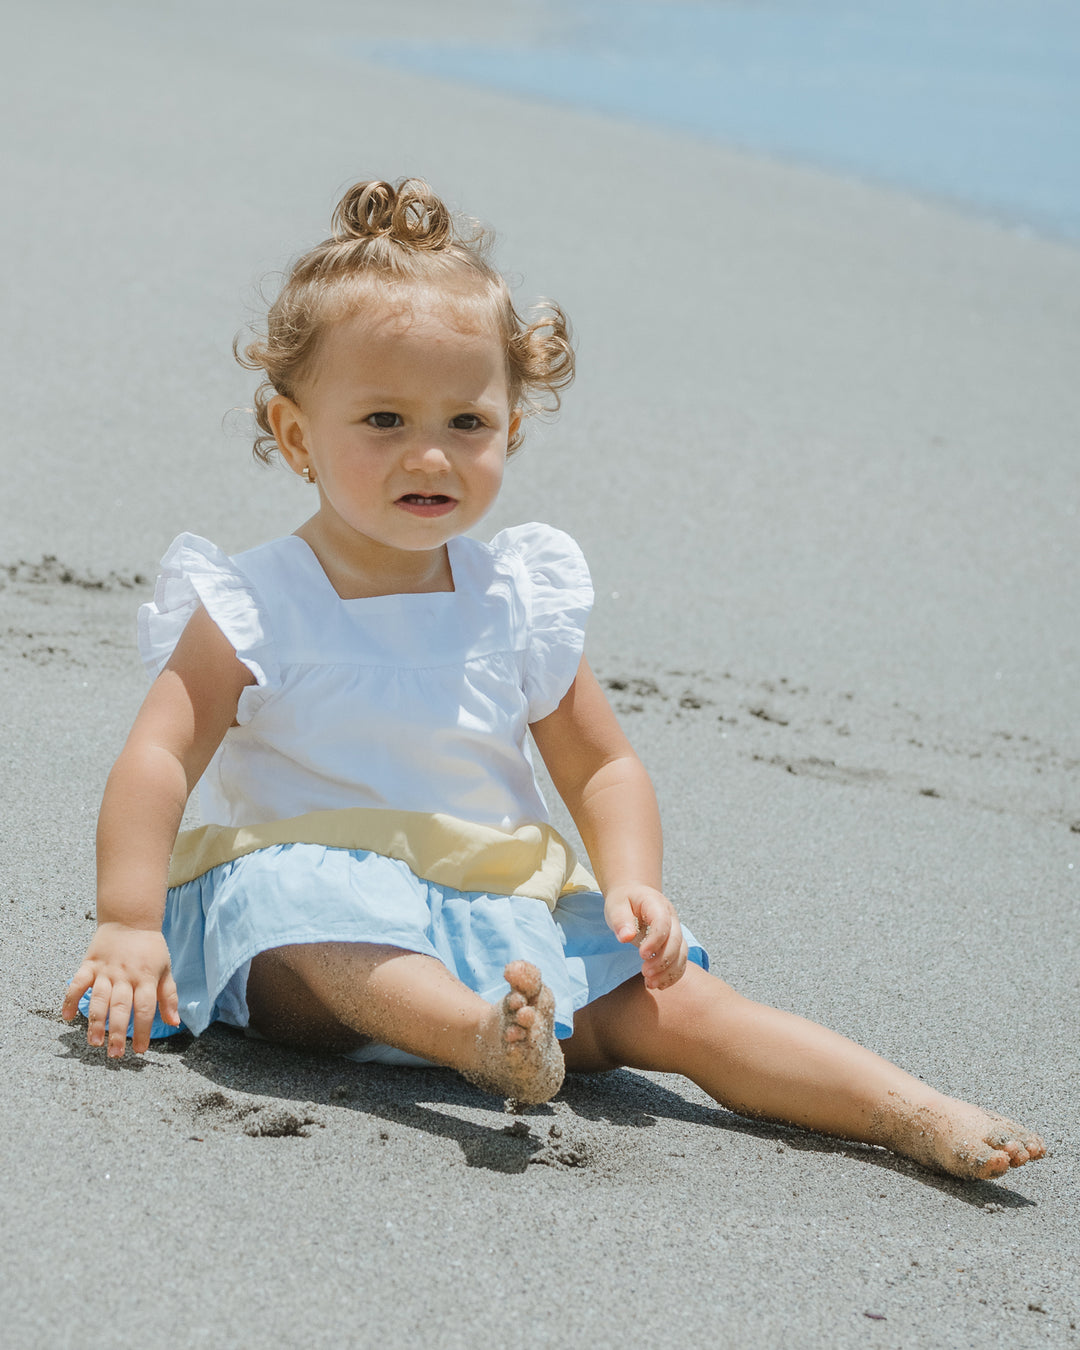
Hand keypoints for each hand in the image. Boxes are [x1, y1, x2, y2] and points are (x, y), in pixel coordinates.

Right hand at [61, 922, 179, 1057]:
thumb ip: (169, 997)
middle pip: (121, 1007)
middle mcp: (126, 975)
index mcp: (146, 977)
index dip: (143, 1030)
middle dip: (117, 1032)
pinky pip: (77, 983)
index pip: (145, 1008)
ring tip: (95, 1042)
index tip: (139, 1050)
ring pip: (99, 999)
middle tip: (114, 1054)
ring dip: (95, 1022)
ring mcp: (106, 970)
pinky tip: (67, 1017)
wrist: (131, 918)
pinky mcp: (89, 964)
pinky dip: (70, 999)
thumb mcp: (166, 969)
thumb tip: (175, 1022)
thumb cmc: (151, 948)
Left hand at [604, 885, 687, 990]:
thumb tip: (626, 937)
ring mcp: (675, 931)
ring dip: (668, 971)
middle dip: (663, 960)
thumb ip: (620, 920)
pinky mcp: (675, 944)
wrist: (633, 897)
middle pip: (676, 941)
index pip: (663, 922)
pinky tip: (658, 984)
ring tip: (650, 983)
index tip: (641, 955)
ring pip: (681, 953)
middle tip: (645, 972)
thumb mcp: (616, 906)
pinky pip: (680, 961)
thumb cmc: (624, 901)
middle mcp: (671, 918)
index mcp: (657, 904)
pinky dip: (672, 975)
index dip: (655, 940)